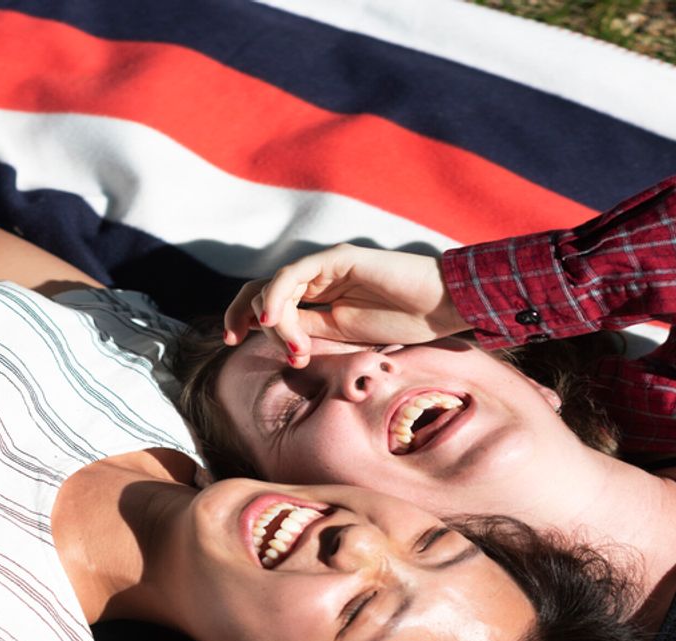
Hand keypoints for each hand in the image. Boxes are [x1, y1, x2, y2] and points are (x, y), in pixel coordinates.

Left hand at [222, 244, 465, 365]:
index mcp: (321, 297)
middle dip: (239, 311)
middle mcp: (319, 277)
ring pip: (276, 285)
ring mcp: (328, 266)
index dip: (246, 318)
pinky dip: (278, 297)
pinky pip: (295, 274)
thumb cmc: (407, 323)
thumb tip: (275, 339)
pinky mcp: (339, 258)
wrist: (443, 306)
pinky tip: (273, 321)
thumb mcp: (346, 336)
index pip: (271, 302)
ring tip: (294, 347)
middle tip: (232, 337)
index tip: (234, 341)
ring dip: (272, 319)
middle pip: (263, 288)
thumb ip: (311, 330)